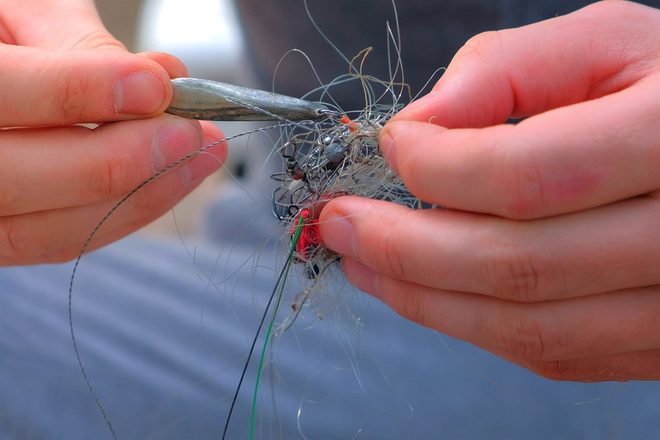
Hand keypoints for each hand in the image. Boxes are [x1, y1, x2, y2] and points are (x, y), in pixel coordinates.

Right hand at [0, 0, 225, 264]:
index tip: (154, 85)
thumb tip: (160, 77)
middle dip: (117, 159)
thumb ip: (78, 42)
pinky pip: (60, 241)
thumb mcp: (19, 14)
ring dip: (138, 196)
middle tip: (189, 132)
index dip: (78, 90)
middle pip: (16, 180)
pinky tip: (171, 180)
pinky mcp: (2, 239)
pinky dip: (125, 213)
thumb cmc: (2, 40)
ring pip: (44, 230)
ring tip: (201, 156)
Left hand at [320, 1, 659, 380]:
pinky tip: (424, 293)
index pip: (526, 175)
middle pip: (516, 265)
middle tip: (341, 225)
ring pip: (529, 326)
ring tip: (363, 264)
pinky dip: (474, 325)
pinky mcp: (657, 342)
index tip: (391, 147)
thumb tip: (421, 124)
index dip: (438, 167)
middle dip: (403, 248)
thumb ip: (507, 69)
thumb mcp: (607, 43)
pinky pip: (554, 353)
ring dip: (424, 299)